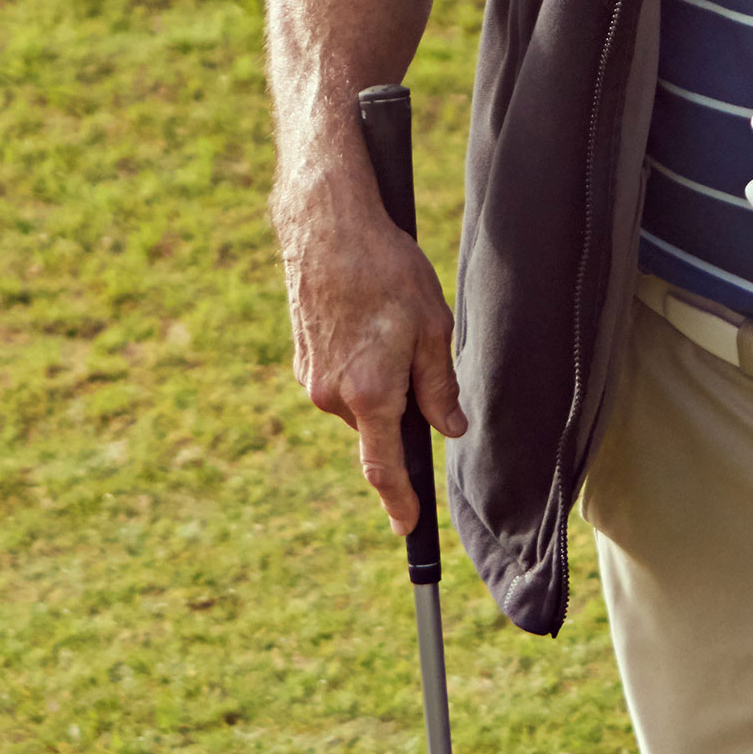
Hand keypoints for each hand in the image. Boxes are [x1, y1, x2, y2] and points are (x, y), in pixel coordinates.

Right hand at [280, 186, 461, 533]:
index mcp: (370, 394)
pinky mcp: (302, 358)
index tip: (409, 526)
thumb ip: (439, 389)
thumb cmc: (385, 271)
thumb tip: (450, 430)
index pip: (385, 467)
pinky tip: (367, 320)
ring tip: (389, 323)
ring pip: (360, 402)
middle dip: (401, 408)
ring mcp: (311, 377)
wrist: (325, 227)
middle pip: (378, 427)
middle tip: (417, 351)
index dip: (400, 501)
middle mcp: (332, 396)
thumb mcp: (431, 329)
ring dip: (381, 382)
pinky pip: (340, 380)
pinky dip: (360, 364)